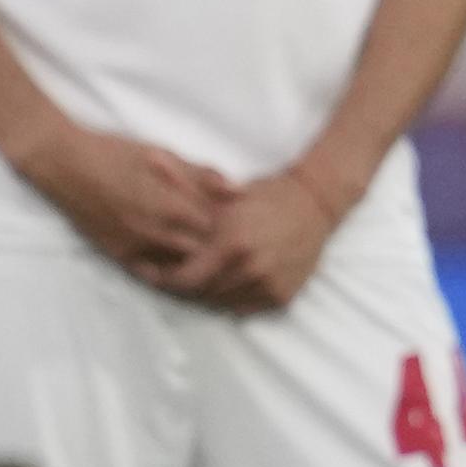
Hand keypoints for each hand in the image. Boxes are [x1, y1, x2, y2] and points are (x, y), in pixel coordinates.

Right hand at [14, 124, 235, 284]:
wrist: (66, 164)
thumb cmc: (117, 153)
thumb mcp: (165, 155)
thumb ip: (204, 175)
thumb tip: (240, 192)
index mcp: (172, 206)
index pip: (217, 228)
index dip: (228, 223)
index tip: (233, 216)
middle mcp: (155, 232)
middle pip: (201, 251)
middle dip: (214, 244)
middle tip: (223, 236)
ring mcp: (135, 246)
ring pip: (178, 265)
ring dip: (192, 258)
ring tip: (201, 247)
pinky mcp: (117, 254)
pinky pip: (150, 272)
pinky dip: (165, 268)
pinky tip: (174, 258)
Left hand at [155, 171, 342, 314]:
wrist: (316, 204)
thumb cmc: (264, 196)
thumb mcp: (222, 191)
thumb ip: (183, 183)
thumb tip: (150, 158)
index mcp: (231, 243)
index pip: (183, 280)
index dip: (165, 278)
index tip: (157, 270)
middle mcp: (250, 268)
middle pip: (199, 293)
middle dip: (185, 284)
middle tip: (180, 270)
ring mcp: (268, 284)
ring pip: (220, 302)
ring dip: (208, 291)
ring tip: (208, 271)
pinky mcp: (281, 295)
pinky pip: (243, 308)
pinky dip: (232, 297)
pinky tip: (232, 277)